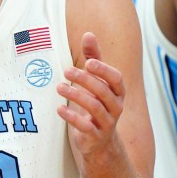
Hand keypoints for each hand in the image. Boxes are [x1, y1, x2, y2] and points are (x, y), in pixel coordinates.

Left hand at [57, 32, 124, 155]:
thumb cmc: (98, 104)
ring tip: (59, 87)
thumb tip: (89, 34)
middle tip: (66, 71)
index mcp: (117, 92)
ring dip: (76, 95)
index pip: (116, 78)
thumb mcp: (96, 81)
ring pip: (95, 107)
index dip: (103, 70)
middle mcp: (116, 106)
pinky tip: (59, 109)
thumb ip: (93, 59)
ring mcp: (107, 122)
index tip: (88, 62)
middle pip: (103, 91)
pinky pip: (86, 127)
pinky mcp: (95, 137)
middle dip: (85, 80)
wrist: (101, 143)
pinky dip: (72, 118)